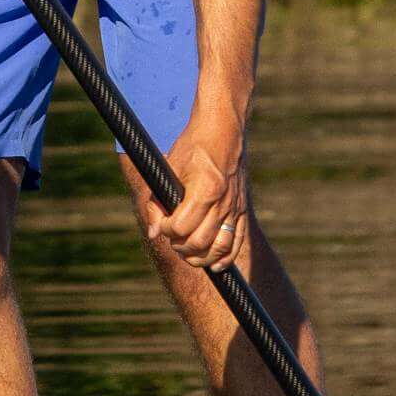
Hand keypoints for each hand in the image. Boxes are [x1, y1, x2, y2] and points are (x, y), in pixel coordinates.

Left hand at [148, 115, 248, 270]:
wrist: (223, 131)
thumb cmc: (192, 147)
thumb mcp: (169, 169)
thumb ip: (158, 202)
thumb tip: (154, 233)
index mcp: (204, 190)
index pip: (179, 227)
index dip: (165, 229)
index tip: (161, 223)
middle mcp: (222, 202)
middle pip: (197, 243)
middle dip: (179, 245)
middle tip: (171, 236)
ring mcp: (234, 208)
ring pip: (218, 249)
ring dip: (199, 257)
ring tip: (186, 250)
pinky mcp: (241, 210)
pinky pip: (236, 242)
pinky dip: (224, 258)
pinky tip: (213, 264)